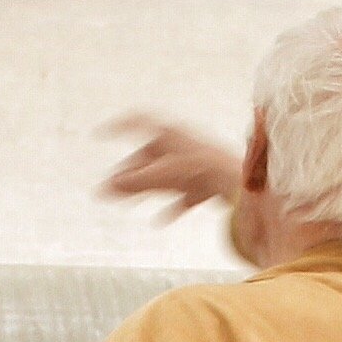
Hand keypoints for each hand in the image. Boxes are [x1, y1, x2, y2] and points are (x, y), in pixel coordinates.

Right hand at [98, 114, 241, 219]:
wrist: (239, 182)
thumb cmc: (202, 170)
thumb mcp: (161, 176)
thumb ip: (133, 183)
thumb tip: (105, 189)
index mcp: (168, 133)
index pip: (138, 121)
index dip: (118, 126)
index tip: (102, 134)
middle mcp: (181, 145)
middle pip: (149, 156)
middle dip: (129, 172)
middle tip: (114, 187)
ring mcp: (195, 163)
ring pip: (164, 175)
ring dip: (146, 188)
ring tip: (131, 202)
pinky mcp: (207, 181)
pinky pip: (183, 194)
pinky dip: (170, 206)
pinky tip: (161, 220)